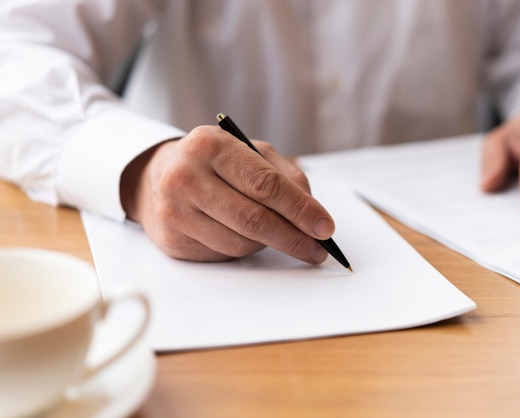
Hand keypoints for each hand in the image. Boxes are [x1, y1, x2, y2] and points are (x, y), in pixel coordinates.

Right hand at [120, 125, 333, 262]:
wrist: (156, 177)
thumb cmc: (213, 163)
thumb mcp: (250, 152)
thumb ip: (285, 175)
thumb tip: (313, 214)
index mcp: (211, 146)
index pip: (265, 184)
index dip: (301, 209)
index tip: (325, 227)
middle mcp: (186, 177)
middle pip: (254, 219)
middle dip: (294, 238)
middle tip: (317, 249)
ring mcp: (175, 211)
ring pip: (241, 243)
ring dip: (269, 244)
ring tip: (276, 233)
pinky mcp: (172, 240)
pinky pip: (224, 254)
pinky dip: (244, 248)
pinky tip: (243, 234)